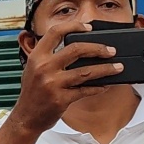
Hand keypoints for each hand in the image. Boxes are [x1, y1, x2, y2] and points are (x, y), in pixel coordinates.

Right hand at [7, 20, 124, 135]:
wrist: (26, 118)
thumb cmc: (32, 93)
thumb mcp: (33, 69)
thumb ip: (49, 56)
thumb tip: (76, 46)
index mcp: (36, 56)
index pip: (56, 32)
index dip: (74, 26)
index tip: (89, 27)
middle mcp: (44, 68)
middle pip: (76, 49)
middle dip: (98, 48)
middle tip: (111, 51)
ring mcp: (52, 84)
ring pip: (86, 71)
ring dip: (106, 69)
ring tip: (118, 67)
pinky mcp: (61, 99)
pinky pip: (85, 90)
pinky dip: (98, 87)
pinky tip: (105, 85)